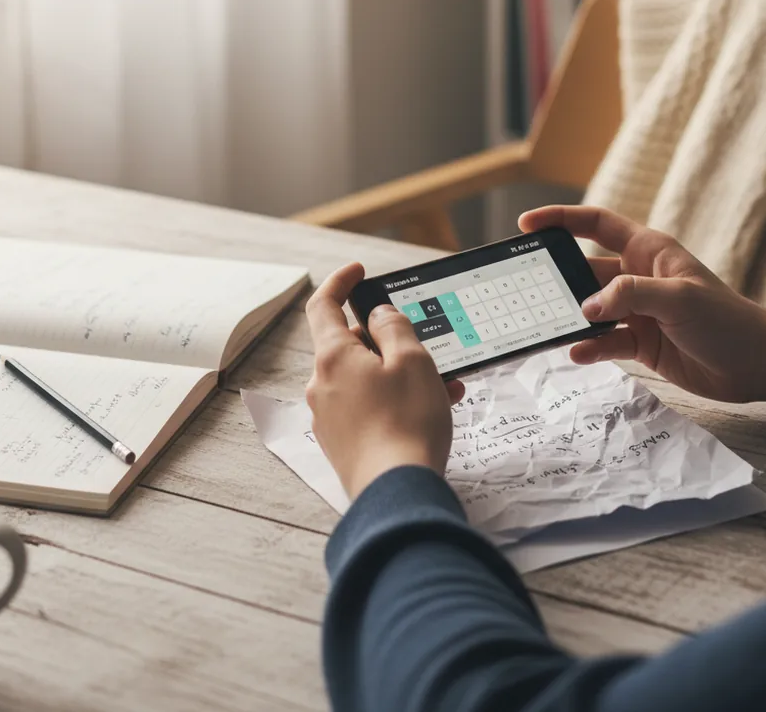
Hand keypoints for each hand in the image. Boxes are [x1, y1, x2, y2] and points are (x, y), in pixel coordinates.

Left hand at [305, 263, 465, 499]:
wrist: (397, 493)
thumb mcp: (411, 360)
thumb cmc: (406, 423)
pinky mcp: (343, 443)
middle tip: (423, 345)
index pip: (323, 304)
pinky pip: (367, 407)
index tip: (359, 271)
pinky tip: (430, 410)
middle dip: (387, 339)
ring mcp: (329, 417)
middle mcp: (322, 385)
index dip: (340, 281)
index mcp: (332, 357)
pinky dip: (394, 400)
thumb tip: (378, 316)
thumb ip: (394, 327)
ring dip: (399, 373)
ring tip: (443, 385)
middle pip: (349, 344)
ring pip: (365, 378)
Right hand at [518, 206, 765, 404]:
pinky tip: (577, 354)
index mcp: (647, 250)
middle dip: (558, 277)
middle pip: (585, 270)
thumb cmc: (726, 320)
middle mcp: (637, 276)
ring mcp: (637, 311)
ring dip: (572, 317)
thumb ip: (630, 295)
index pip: (596, 224)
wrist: (757, 364)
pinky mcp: (640, 342)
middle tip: (528, 287)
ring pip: (591, 309)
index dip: (561, 219)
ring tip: (546, 325)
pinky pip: (605, 341)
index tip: (527, 224)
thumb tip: (587, 306)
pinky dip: (590, 347)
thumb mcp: (678, 298)